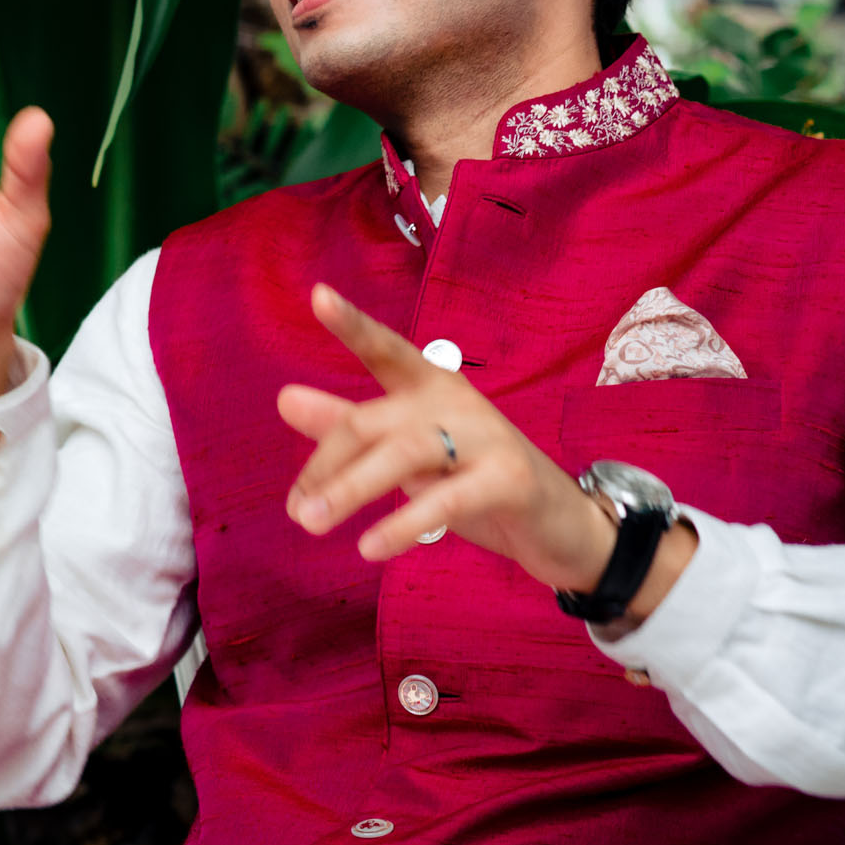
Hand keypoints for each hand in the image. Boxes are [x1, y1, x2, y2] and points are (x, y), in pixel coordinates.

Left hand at [277, 284, 627, 594]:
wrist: (559, 526)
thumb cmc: (471, 479)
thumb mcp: (404, 452)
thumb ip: (347, 425)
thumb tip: (285, 398)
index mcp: (428, 387)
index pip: (384, 351)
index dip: (353, 324)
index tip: (319, 296)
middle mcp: (454, 402)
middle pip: (371, 422)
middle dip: (325, 466)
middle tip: (294, 512)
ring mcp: (486, 437)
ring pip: (403, 453)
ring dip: (350, 490)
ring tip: (309, 524)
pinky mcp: (510, 480)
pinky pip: (447, 500)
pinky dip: (403, 524)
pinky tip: (370, 548)